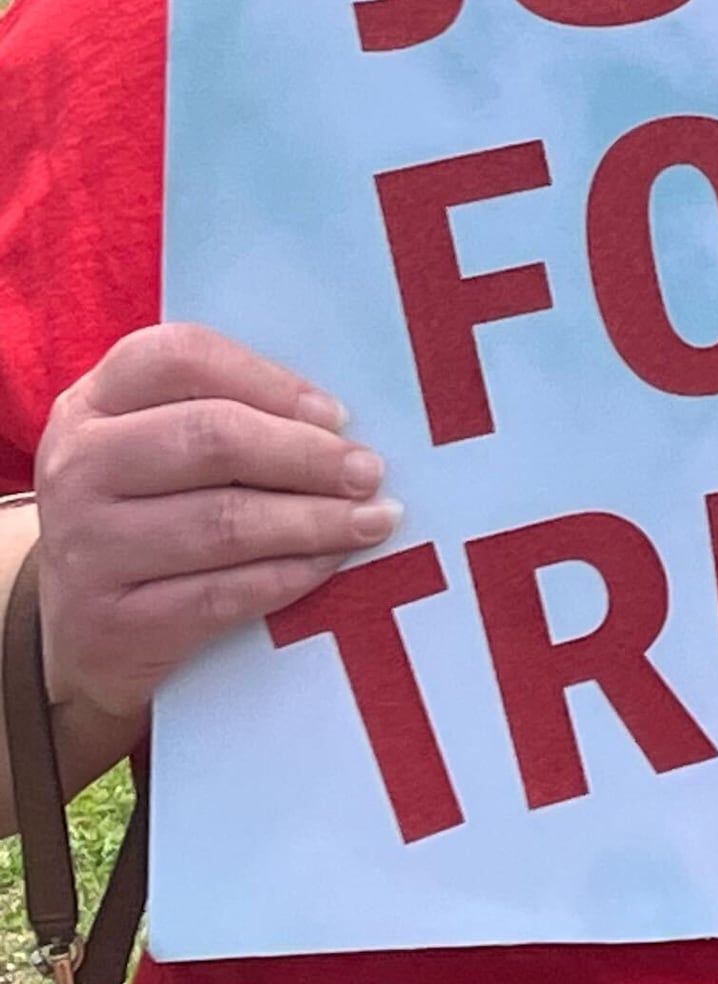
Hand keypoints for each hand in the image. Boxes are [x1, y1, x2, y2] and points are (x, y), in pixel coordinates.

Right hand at [31, 324, 398, 737]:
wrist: (78, 625)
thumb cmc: (152, 510)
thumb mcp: (161, 447)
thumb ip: (234, 414)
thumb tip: (342, 425)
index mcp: (95, 403)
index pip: (180, 358)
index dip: (270, 381)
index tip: (336, 414)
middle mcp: (78, 467)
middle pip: (211, 439)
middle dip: (308, 456)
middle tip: (370, 472)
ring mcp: (86, 548)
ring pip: (223, 523)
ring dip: (316, 521)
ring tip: (374, 519)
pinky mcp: (111, 623)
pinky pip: (220, 594)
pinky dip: (290, 576)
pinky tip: (332, 563)